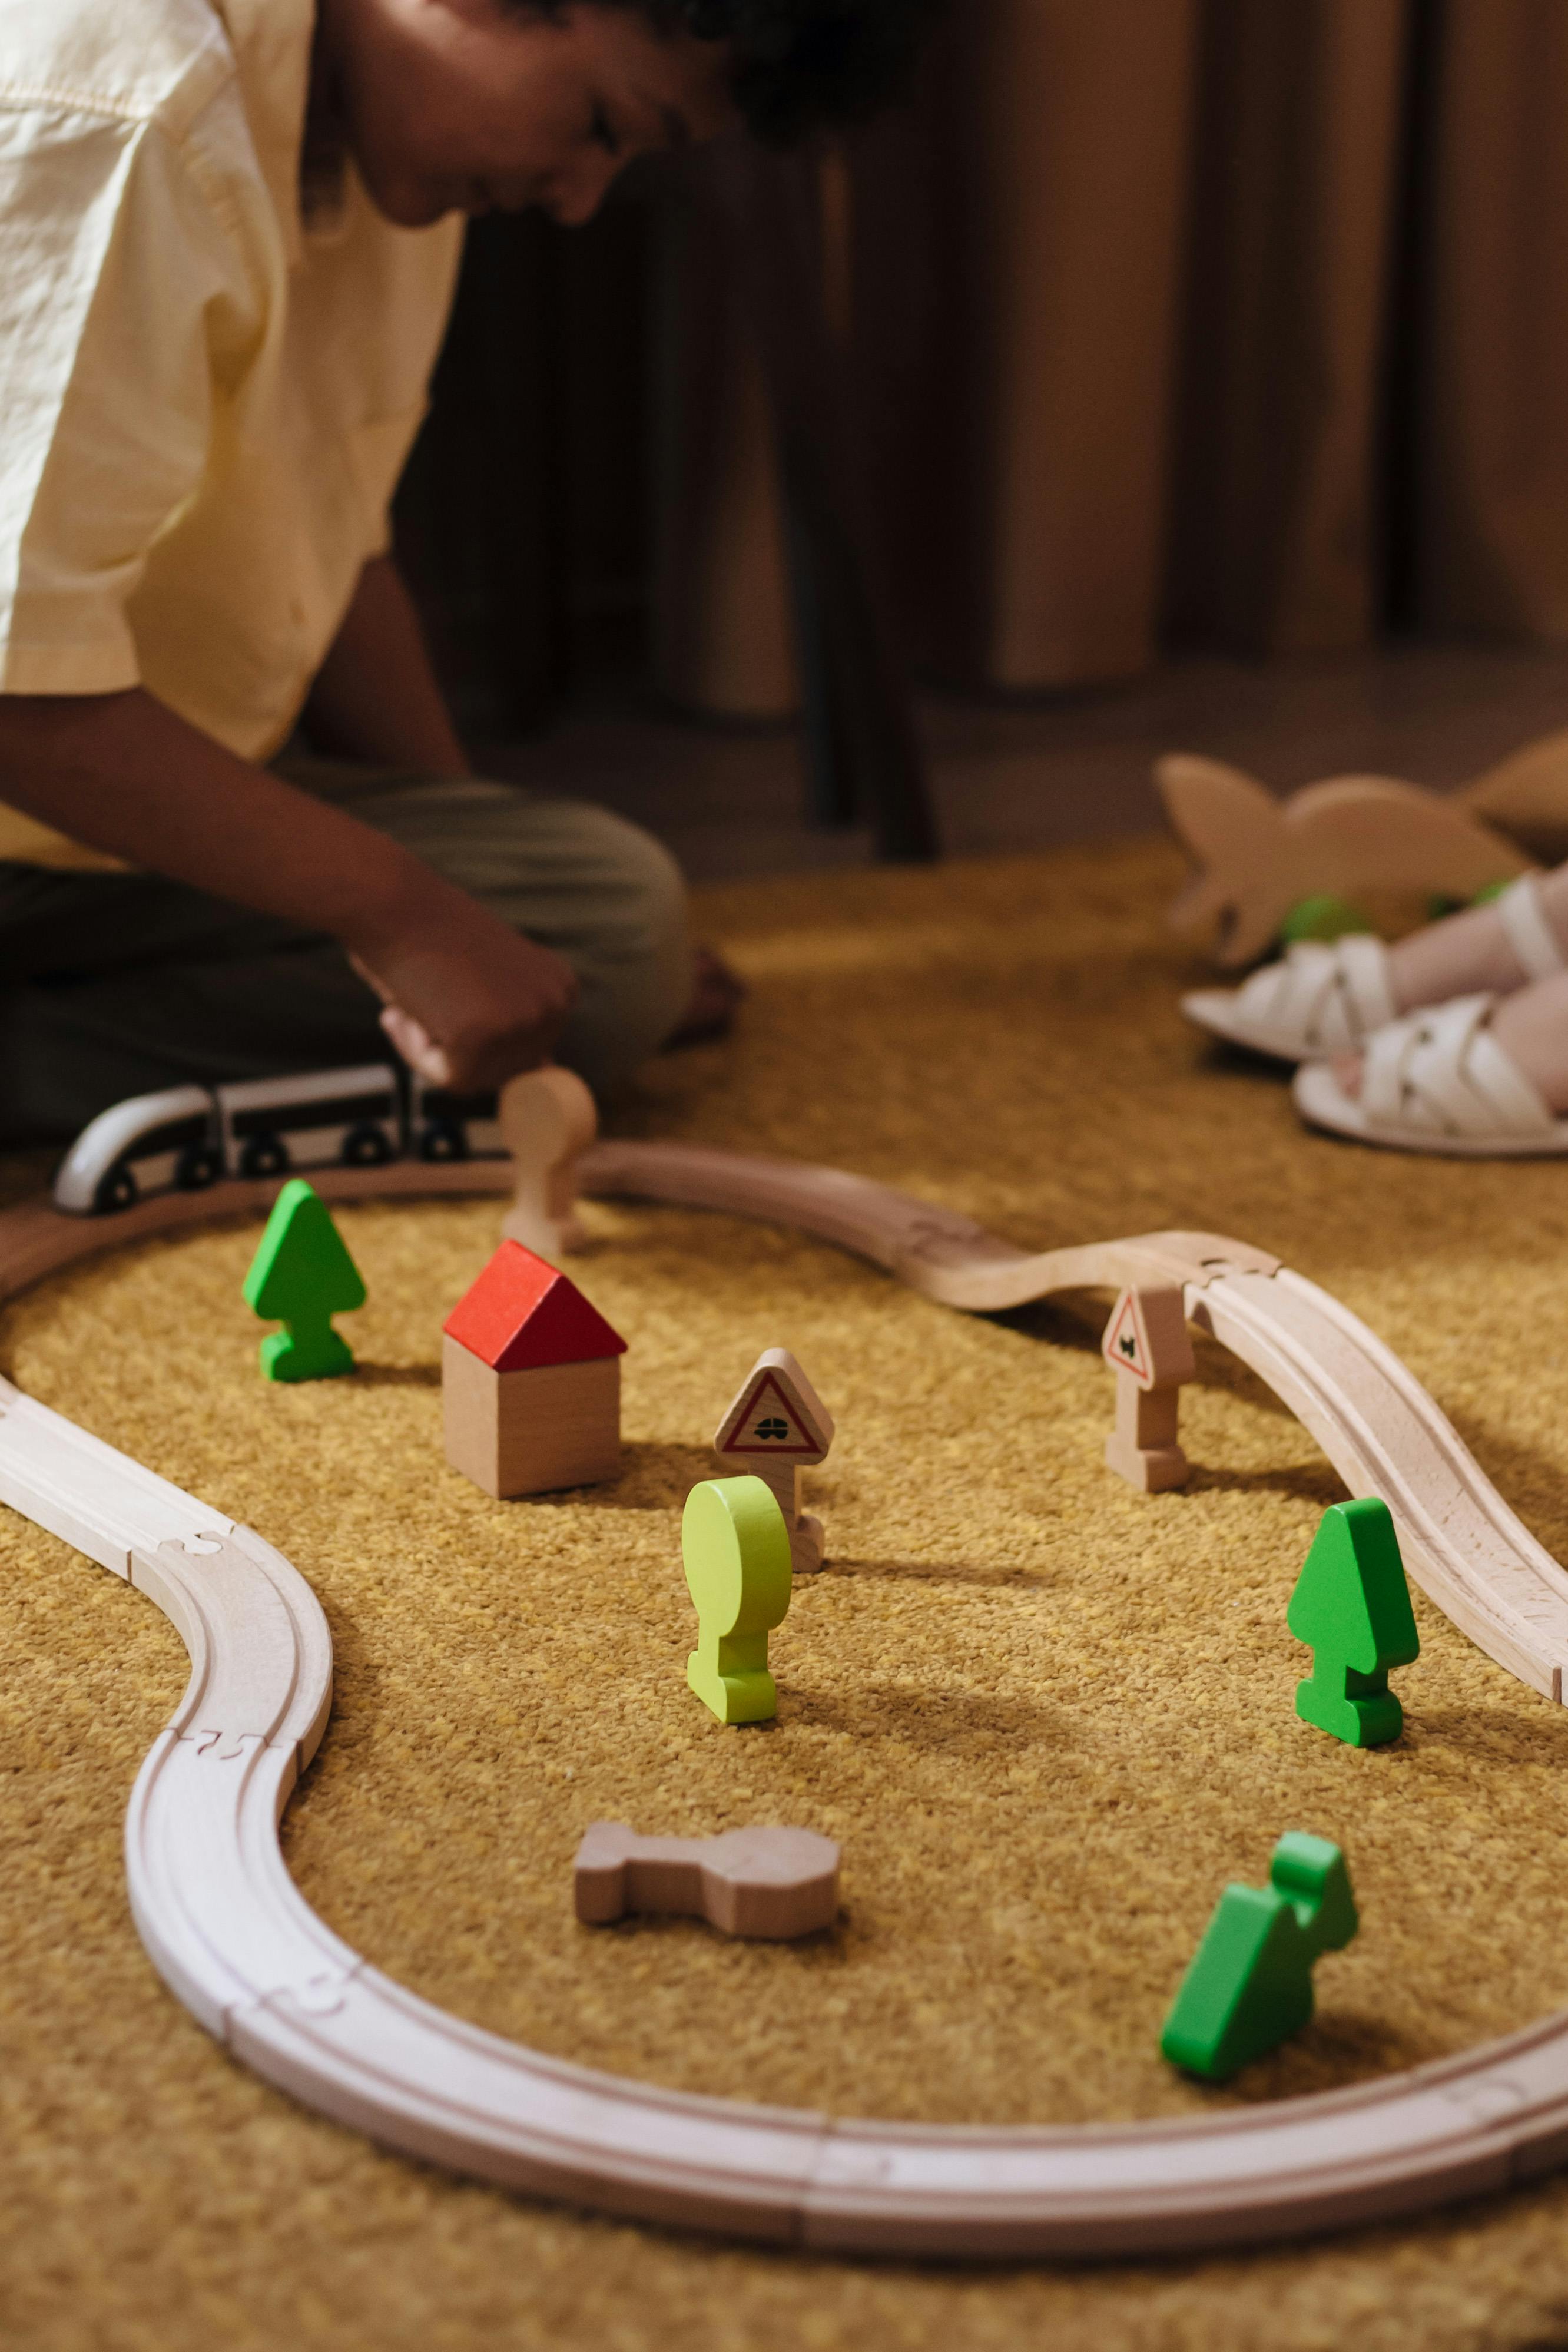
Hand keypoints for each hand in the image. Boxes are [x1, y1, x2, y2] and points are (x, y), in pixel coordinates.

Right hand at [348, 895, 578, 1090]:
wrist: (388, 899)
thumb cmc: (427, 935)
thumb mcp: (493, 978)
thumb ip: (519, 1021)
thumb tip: (547, 1069)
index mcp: (561, 989)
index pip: (520, 1054)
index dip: (474, 1032)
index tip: (450, 992)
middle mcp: (554, 1005)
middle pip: (501, 1071)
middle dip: (456, 1044)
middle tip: (428, 994)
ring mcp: (521, 1021)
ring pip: (473, 1078)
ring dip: (434, 1047)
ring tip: (421, 995)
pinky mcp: (483, 1037)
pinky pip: (447, 1078)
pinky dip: (416, 1051)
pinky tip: (408, 1007)